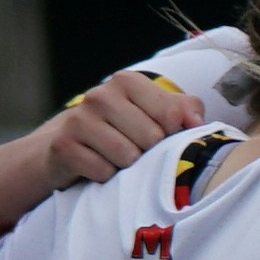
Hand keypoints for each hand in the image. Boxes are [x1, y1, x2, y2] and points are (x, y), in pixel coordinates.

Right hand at [35, 70, 193, 190]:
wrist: (68, 146)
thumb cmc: (121, 129)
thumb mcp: (153, 112)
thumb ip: (183, 110)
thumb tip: (197, 122)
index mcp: (127, 82)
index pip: (171, 115)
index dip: (172, 133)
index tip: (161, 136)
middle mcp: (100, 95)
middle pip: (151, 138)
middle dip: (148, 151)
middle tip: (135, 149)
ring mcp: (78, 119)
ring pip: (127, 156)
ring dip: (127, 166)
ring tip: (117, 158)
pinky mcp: (63, 146)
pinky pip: (103, 172)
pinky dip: (106, 177)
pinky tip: (98, 167)